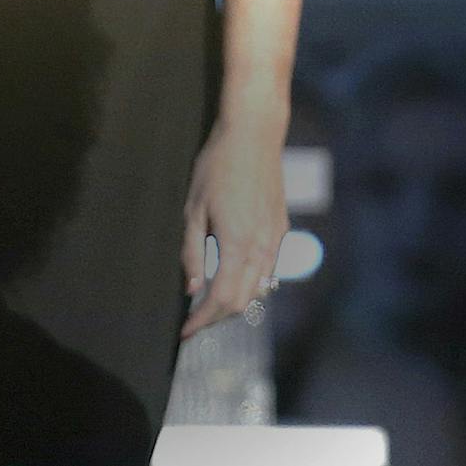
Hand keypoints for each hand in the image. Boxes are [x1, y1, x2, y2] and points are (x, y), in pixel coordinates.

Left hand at [180, 111, 289, 336]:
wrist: (254, 134)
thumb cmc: (218, 166)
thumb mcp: (193, 209)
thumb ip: (191, 252)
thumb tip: (191, 289)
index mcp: (237, 242)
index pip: (222, 298)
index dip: (202, 320)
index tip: (184, 331)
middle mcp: (262, 245)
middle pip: (243, 300)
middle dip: (217, 317)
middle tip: (194, 320)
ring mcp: (275, 236)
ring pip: (260, 288)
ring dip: (236, 302)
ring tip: (211, 303)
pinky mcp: (281, 226)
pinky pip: (270, 268)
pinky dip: (252, 283)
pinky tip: (233, 278)